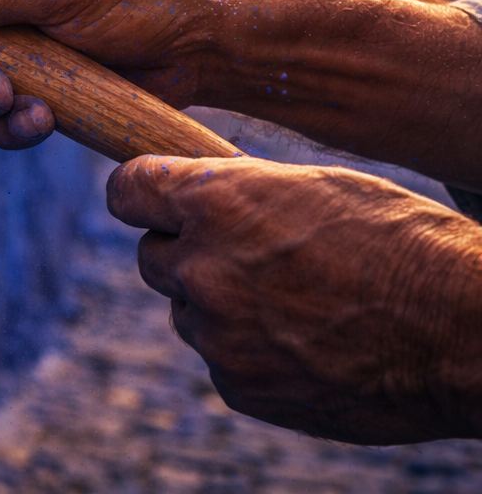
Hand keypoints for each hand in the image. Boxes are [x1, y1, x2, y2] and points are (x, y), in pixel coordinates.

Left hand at [109, 154, 481, 442]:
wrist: (462, 331)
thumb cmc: (403, 243)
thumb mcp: (315, 188)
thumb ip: (241, 193)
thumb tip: (197, 201)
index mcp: (214, 201)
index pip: (126, 190)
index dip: (139, 195)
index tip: (150, 201)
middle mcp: (201, 266)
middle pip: (151, 256)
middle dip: (186, 252)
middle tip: (244, 255)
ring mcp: (216, 333)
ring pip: (188, 311)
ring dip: (219, 305)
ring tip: (296, 302)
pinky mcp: (238, 385)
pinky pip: (221, 360)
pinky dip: (250, 352)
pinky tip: (307, 342)